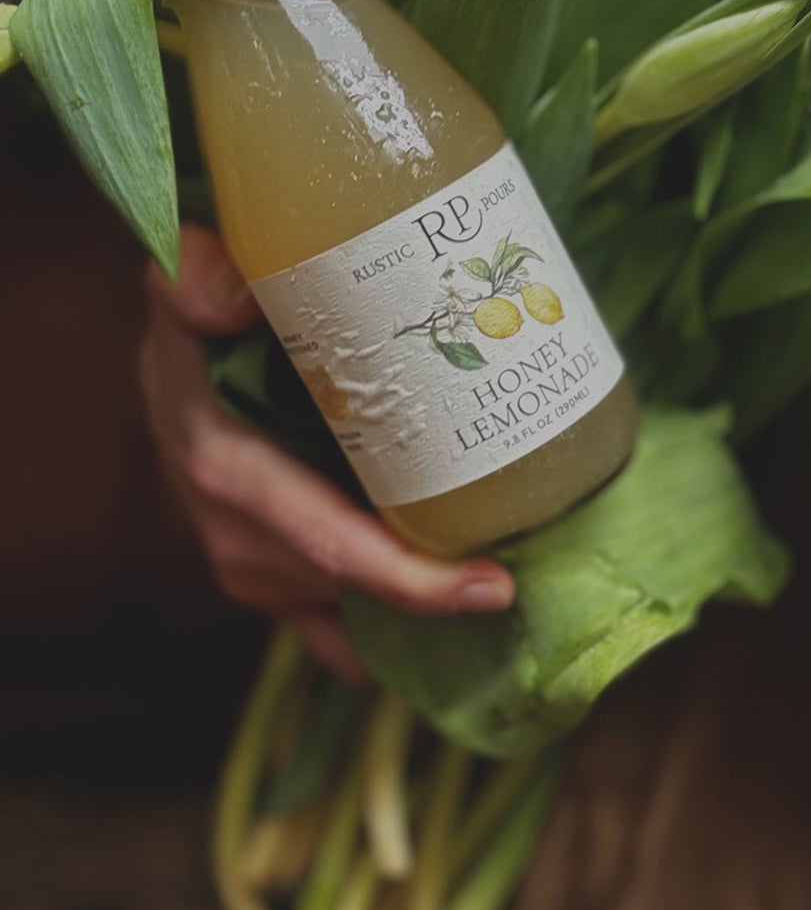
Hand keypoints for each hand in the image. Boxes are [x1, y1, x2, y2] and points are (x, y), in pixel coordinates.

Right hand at [140, 224, 515, 679]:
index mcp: (231, 475)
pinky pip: (344, 631)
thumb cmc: (197, 336)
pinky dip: (399, 629)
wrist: (172, 381)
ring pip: (357, 618)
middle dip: (447, 595)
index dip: (411, 580)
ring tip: (517, 592)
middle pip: (362, 590)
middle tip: (540, 579)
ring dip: (429, 616)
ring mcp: (261, 573)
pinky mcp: (282, 585)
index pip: (331, 545)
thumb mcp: (185, 294)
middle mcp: (243, 542)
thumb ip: (194, 279)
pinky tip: (462, 609)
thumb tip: (231, 297)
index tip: (494, 587)